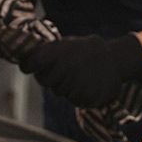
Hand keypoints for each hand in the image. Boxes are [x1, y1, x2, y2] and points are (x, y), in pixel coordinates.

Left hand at [19, 33, 141, 107]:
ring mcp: (76, 83)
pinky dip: (77, 93)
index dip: (28, 64)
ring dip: (65, 84)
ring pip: (58, 90)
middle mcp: (66, 67)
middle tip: (62, 70)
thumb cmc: (89, 50)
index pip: (33, 62)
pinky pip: (73, 99)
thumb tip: (24, 55)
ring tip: (80, 74)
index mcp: (60, 51)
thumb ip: (49, 50)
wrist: (118, 59)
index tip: (29, 65)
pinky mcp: (85, 98)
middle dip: (48, 76)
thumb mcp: (70, 42)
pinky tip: (87, 83)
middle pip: (43, 79)